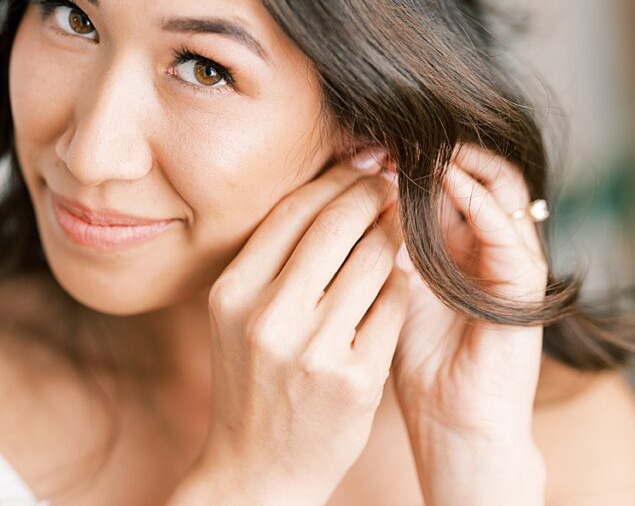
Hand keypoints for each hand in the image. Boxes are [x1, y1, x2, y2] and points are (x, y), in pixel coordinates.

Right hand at [192, 150, 407, 504]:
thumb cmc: (251, 383)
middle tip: (392, 182)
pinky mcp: (356, 379)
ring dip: (394, 232)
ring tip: (402, 222)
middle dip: (372, 193)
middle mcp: (268, 317)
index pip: (291, 211)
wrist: (257, 469)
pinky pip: (392, 306)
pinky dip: (401, 284)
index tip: (359, 165)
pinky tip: (401, 276)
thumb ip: (270, 261)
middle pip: (335, 225)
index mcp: (232, 293)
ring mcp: (314, 350)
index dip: (333, 179)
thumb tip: (325, 193)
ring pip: (373, 260)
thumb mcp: (237, 317)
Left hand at [389, 143, 547, 500]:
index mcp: (455, 238)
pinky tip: (443, 180)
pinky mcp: (526, 283)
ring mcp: (511, 258)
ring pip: (498, 184)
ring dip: (456, 160)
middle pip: (469, 168)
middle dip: (426, 149)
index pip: (438, 175)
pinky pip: (506, 229)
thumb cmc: (413, 357)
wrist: (451, 421)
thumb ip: (379, 240)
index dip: (400, 155)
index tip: (357, 144)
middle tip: (384, 137)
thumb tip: (350, 186)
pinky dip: (476, 199)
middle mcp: (487, 241)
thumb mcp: (388, 283)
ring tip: (415, 146)